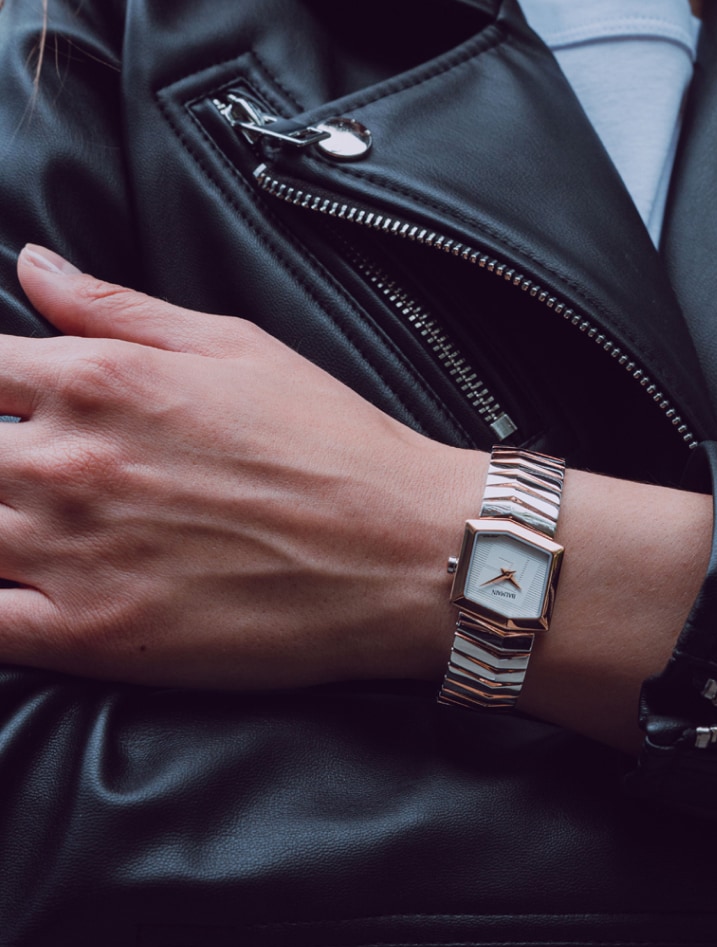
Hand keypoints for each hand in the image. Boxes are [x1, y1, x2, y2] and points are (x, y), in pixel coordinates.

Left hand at [1, 244, 484, 685]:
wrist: (405, 552)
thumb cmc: (336, 446)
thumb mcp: (237, 348)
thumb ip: (118, 308)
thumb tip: (31, 267)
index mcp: (98, 381)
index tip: (6, 403)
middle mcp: (66, 463)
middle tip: (39, 475)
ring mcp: (72, 555)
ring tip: (34, 518)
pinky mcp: (92, 638)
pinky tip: (17, 587)